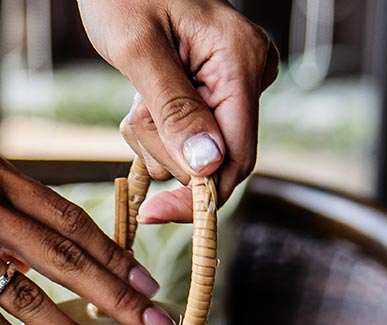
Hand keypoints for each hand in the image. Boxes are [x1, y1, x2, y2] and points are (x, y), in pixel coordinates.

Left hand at [78, 0, 278, 223]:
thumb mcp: (139, 49)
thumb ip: (174, 109)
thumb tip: (206, 166)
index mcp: (241, 62)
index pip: (237, 157)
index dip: (198, 197)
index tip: (153, 214)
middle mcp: (249, 75)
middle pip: (212, 161)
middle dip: (165, 150)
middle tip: (138, 109)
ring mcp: (233, 85)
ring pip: (191, 153)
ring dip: (152, 137)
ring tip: (138, 94)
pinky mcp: (212, 93)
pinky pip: (183, 137)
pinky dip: (154, 129)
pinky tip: (144, 96)